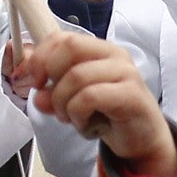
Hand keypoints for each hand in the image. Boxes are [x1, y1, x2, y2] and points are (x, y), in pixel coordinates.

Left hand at [14, 28, 176, 175]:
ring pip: (76, 76)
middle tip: (52, 103)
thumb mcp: (72, 101)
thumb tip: (38, 95)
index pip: (61, 37)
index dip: (40, 57)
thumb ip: (52, 93)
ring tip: (71, 119)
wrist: (142, 139)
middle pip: (68, 48)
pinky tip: (86, 126)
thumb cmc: (108, 116)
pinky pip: (90, 97)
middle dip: (50, 77)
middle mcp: (114, 55)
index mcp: (98, 49)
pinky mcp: (131, 94)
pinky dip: (79, 115)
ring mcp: (125, 72)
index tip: (34, 82)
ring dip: (63, 104)